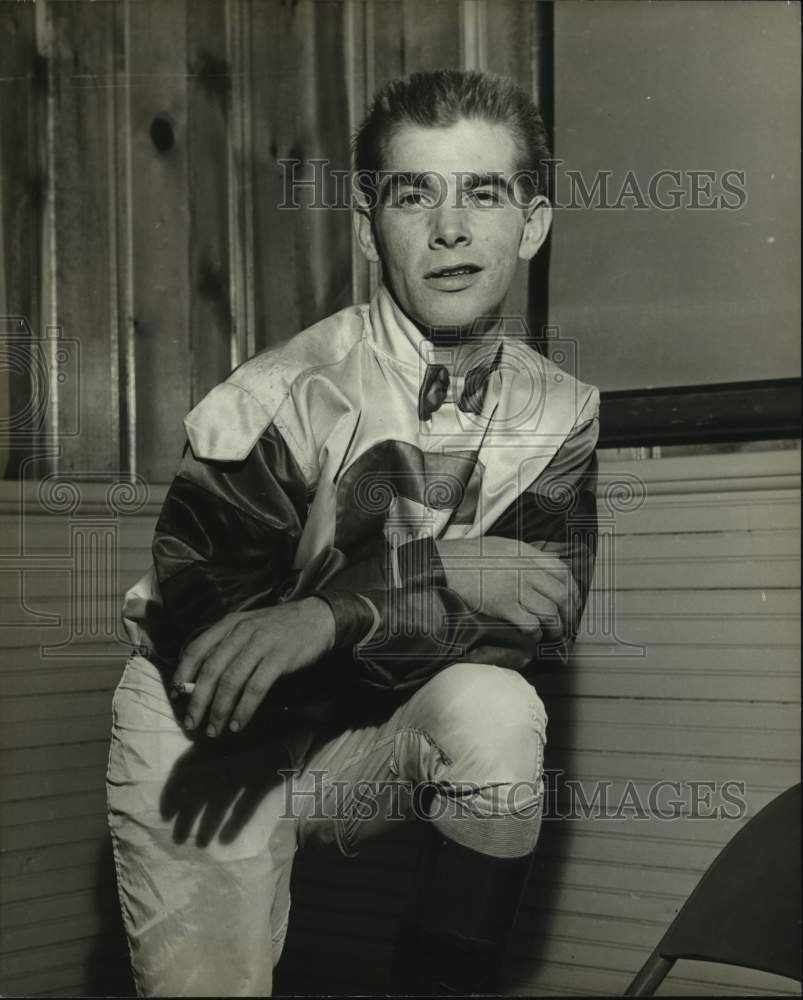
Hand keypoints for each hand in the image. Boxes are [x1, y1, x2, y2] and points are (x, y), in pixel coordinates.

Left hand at [172, 597, 335, 737]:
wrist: (318, 618)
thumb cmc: (280, 627)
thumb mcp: (249, 627)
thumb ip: (227, 646)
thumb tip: (201, 679)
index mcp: (230, 623)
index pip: (196, 648)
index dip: (183, 673)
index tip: (176, 695)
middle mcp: (241, 632)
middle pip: (211, 670)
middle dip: (198, 701)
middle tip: (192, 723)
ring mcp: (261, 644)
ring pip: (231, 681)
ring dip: (219, 710)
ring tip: (215, 729)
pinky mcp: (279, 658)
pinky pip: (255, 688)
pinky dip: (244, 709)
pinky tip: (239, 723)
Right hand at [435, 535, 580, 643]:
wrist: (443, 565)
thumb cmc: (469, 557)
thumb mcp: (502, 546)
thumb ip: (525, 556)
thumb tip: (544, 569)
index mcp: (526, 552)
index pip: (563, 571)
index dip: (574, 590)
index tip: (573, 603)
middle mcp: (525, 569)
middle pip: (562, 594)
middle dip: (568, 613)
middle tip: (565, 624)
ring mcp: (515, 587)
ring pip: (551, 612)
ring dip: (555, 628)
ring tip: (552, 634)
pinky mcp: (502, 605)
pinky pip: (531, 624)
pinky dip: (536, 633)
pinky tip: (533, 634)